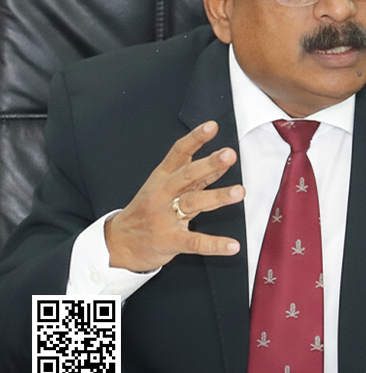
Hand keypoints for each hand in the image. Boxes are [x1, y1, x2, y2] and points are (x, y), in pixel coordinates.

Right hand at [104, 121, 244, 272]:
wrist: (117, 243)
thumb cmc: (146, 211)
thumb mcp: (163, 187)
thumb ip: (194, 175)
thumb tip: (222, 159)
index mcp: (162, 178)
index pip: (179, 153)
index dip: (195, 139)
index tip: (212, 126)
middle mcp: (163, 194)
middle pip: (188, 175)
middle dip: (209, 164)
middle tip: (229, 154)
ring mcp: (165, 217)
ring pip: (194, 203)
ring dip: (218, 196)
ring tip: (240, 192)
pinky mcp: (169, 240)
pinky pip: (195, 242)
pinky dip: (215, 244)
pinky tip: (232, 245)